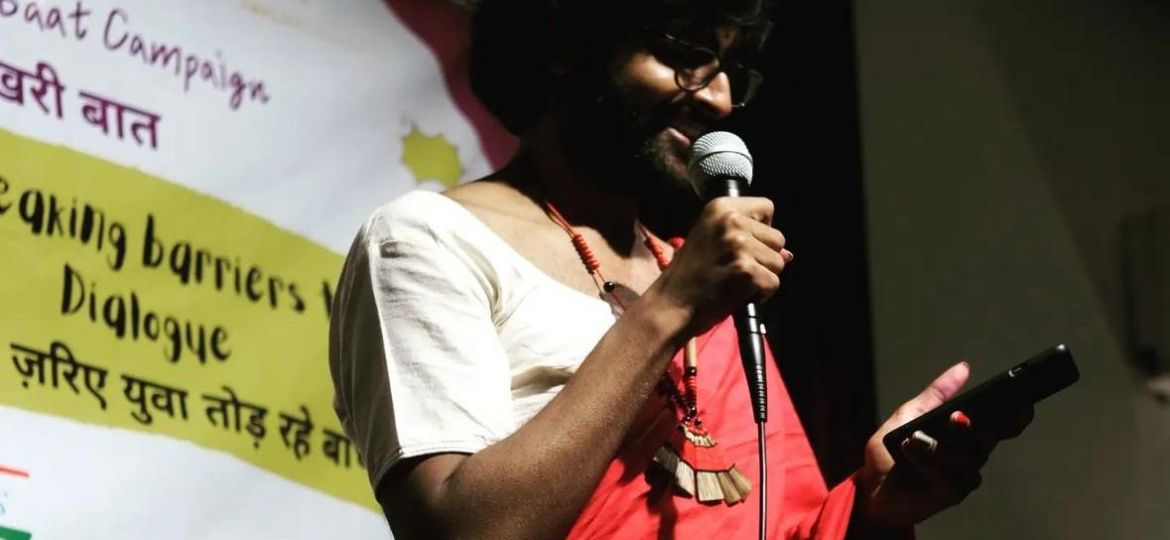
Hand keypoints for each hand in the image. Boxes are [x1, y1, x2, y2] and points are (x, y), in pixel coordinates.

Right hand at [646, 197, 792, 335]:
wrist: (670, 304)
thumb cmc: (690, 276)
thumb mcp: (712, 241)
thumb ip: (747, 238)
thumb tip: (787, 254)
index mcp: (720, 207)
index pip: (767, 206)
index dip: (763, 228)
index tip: (746, 245)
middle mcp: (731, 221)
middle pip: (778, 237)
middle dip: (765, 257)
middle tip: (736, 269)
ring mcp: (739, 245)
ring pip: (779, 262)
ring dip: (763, 277)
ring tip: (736, 282)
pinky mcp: (746, 270)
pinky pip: (774, 283)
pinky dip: (761, 295)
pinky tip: (739, 295)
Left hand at [856, 362, 1033, 530]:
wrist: (872, 489)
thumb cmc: (891, 453)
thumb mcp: (909, 415)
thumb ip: (936, 394)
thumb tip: (963, 369)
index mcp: (963, 435)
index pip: (997, 425)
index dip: (1013, 417)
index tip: (1021, 405)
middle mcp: (969, 455)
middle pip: (985, 438)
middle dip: (969, 428)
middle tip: (956, 419)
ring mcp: (962, 475)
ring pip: (968, 457)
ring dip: (938, 446)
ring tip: (913, 439)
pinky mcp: (951, 493)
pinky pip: (949, 476)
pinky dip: (928, 461)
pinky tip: (911, 451)